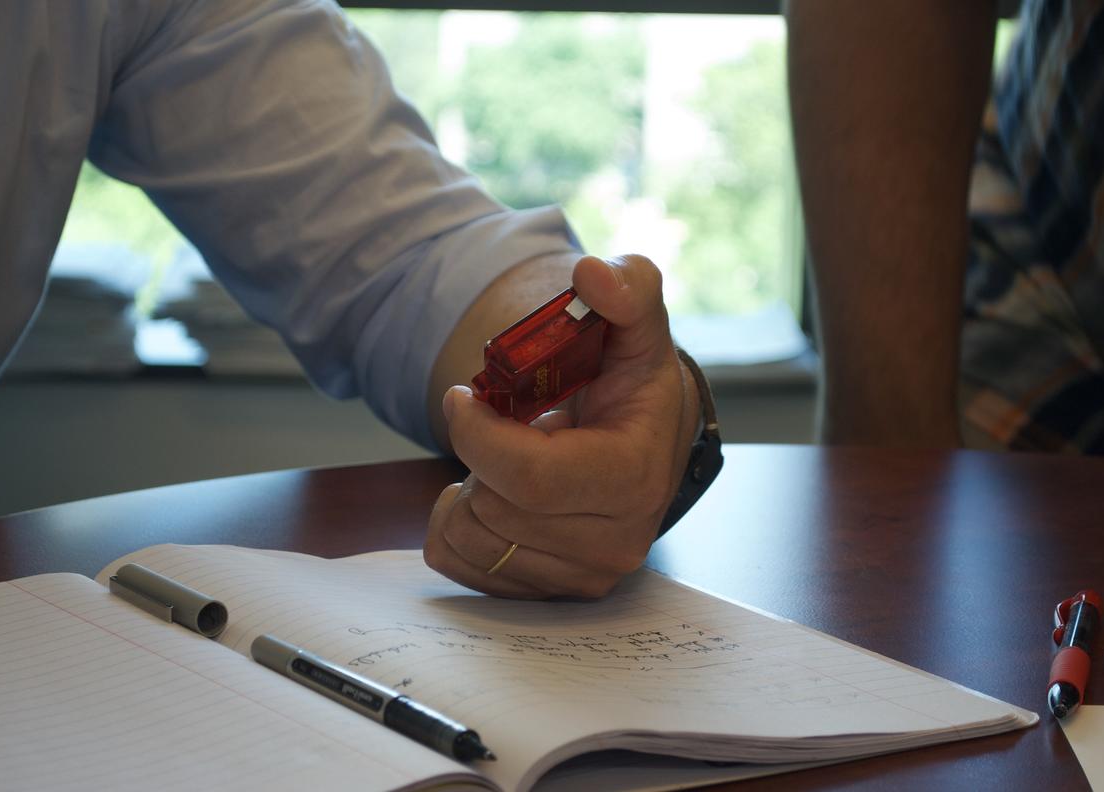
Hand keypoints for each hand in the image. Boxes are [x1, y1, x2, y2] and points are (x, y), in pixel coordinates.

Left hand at [423, 255, 700, 598]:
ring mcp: (583, 575)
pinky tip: (492, 495)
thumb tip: (592, 275)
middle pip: (494, 509)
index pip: (530, 477)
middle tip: (497, 427)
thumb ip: (627, 289)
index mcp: (632, 477)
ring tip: (502, 461)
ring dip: (466, 491)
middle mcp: (613, 541)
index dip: (477, 434)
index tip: (463, 397)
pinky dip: (456, 527)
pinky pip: (460, 566)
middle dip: (476, 459)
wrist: (647, 442)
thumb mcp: (637, 325)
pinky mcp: (550, 592)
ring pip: (470, 540)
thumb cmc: (634, 381)